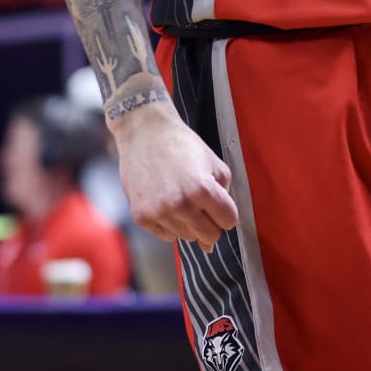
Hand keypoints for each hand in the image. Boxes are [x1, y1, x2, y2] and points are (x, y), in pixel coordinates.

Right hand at [115, 101, 239, 251]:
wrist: (144, 133)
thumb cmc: (182, 145)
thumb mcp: (214, 163)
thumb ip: (224, 195)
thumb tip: (219, 233)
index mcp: (201, 189)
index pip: (229, 221)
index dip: (226, 212)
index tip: (219, 203)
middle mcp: (179, 204)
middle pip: (209, 236)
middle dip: (211, 223)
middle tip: (202, 204)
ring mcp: (158, 212)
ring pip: (188, 237)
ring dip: (190, 224)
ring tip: (182, 198)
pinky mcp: (141, 217)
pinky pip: (167, 236)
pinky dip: (171, 224)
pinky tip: (167, 203)